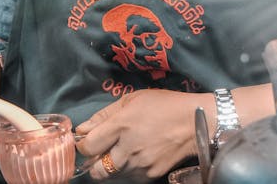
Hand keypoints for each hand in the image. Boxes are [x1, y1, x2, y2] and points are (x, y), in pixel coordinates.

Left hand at [75, 89, 199, 180]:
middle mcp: (129, 148)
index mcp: (122, 125)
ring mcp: (141, 164)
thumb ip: (104, 115)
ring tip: (125, 150)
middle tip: (102, 151)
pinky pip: (131, 177)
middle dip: (95, 162)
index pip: (88, 147)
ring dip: (113, 165)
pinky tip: (139, 155)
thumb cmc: (164, 105)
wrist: (196, 121)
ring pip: (113, 175)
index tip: (87, 141)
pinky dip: (129, 169)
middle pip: (96, 170)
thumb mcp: (133, 99)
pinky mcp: (151, 174)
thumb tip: (81, 129)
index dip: (83, 145)